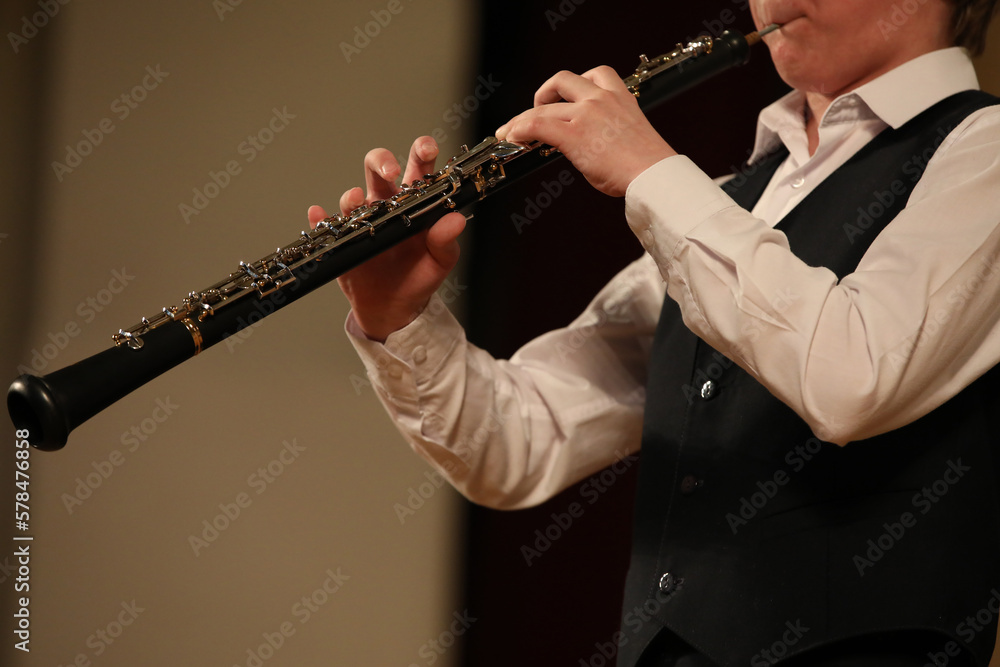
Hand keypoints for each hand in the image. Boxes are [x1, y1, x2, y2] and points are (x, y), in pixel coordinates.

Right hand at [309, 137, 465, 341]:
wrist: (395, 308)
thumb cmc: (420, 277)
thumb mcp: (441, 260)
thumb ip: (447, 240)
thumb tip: (457, 220)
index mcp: (415, 201)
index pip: (418, 167)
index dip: (422, 151)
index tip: (426, 150)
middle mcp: (386, 203)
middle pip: (377, 168)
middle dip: (382, 162)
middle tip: (390, 174)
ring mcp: (362, 219)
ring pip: (352, 196)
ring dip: (352, 195)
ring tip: (356, 201)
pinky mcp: (342, 239)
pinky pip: (326, 224)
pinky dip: (320, 218)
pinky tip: (318, 214)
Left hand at [495, 66, 676, 196]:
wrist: (654, 175)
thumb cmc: (646, 165)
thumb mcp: (629, 134)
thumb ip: (607, 130)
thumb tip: (587, 145)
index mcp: (620, 97)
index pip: (595, 73)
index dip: (574, 84)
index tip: (564, 97)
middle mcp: (601, 99)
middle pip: (561, 81)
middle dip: (543, 94)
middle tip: (535, 111)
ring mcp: (586, 115)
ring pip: (543, 107)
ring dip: (522, 119)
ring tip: (510, 132)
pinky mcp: (574, 135)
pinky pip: (537, 125)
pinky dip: (519, 129)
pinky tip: (512, 138)